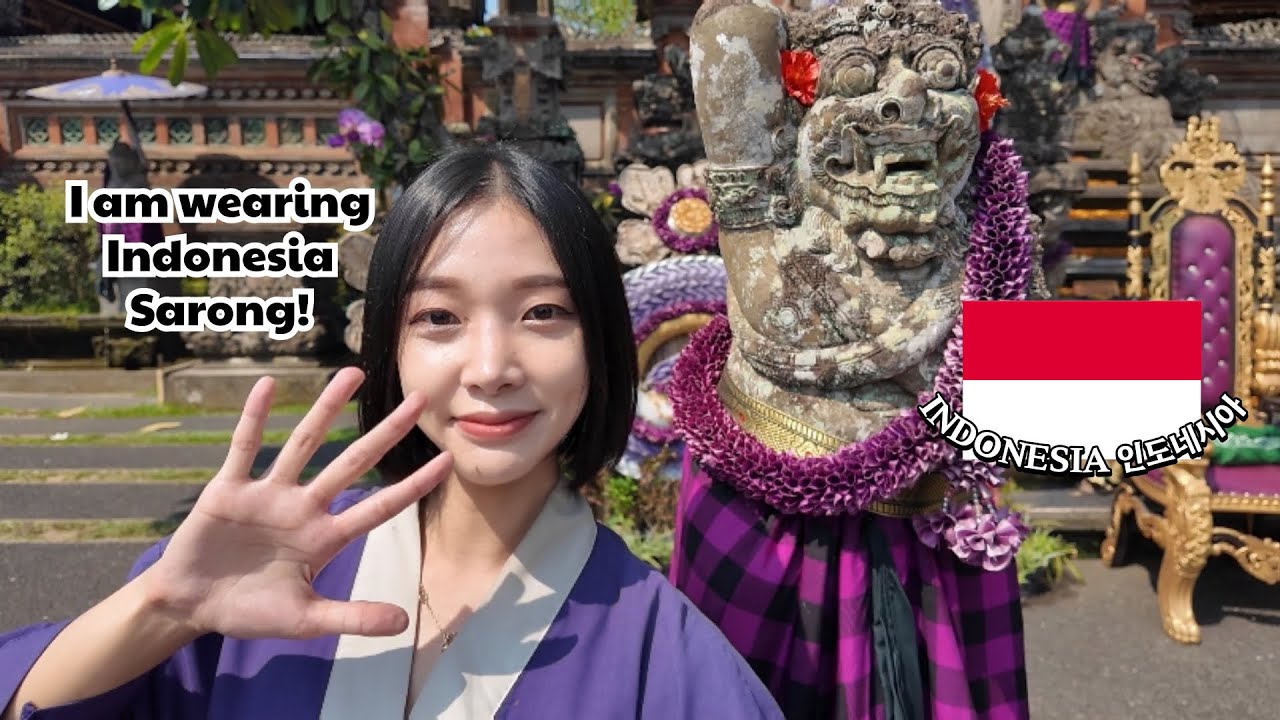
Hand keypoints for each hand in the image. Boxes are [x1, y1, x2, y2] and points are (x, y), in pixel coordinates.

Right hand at [140, 367, 449, 639]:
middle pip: (353, 462)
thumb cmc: (249, 611)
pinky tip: (269, 385)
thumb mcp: (305, 620)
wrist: (191, 605)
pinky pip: (245, 446)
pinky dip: (255, 416)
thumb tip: (404, 625)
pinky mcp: (229, 490)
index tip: (447, 461)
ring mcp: (268, 494)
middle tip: (417, 401)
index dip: (412, 485)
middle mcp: (303, 508)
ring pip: (305, 443)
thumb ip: (352, 617)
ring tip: (353, 374)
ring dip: (327, 409)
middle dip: (386, 433)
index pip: (380, 507)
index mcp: (326, 538)